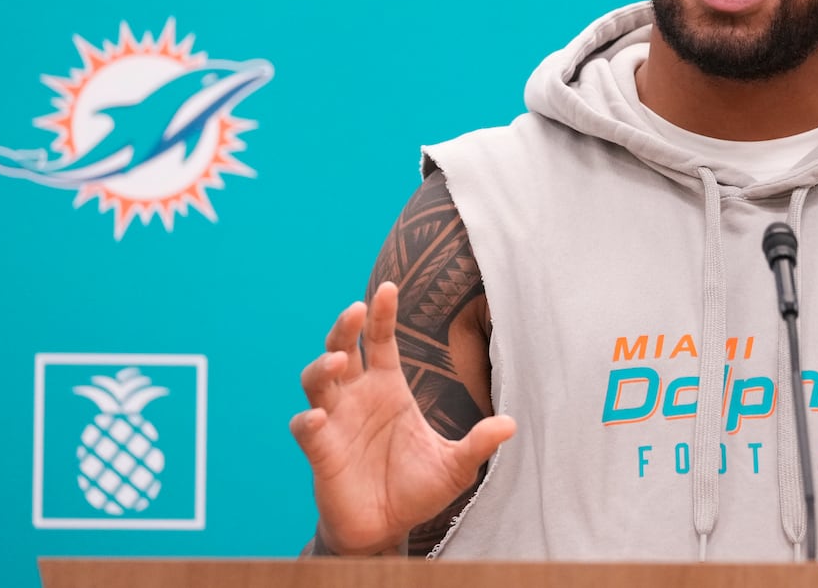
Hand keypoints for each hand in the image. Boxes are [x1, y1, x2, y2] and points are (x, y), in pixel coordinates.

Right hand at [290, 282, 515, 555]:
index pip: (380, 339)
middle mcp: (358, 396)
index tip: (386, 288)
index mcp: (388, 387)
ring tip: (339, 362)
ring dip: (322, 366)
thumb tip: (511, 424)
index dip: (380, 314)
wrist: (387, 529)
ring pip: (316, 380)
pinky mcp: (321, 452)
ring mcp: (335, 421)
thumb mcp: (455, 467)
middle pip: (341, 347)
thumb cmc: (418, 489)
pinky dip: (307, 421)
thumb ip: (478, 445)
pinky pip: (306, 429)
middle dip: (344, 327)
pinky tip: (317, 417)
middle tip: (355, 310)